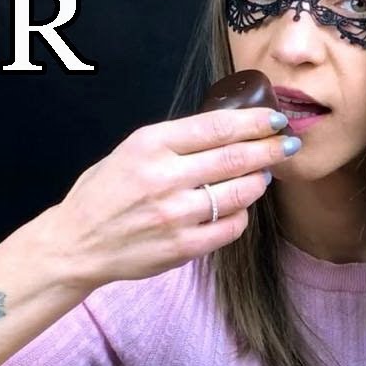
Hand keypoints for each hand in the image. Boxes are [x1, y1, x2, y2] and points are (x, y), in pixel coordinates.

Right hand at [52, 107, 295, 288]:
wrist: (77, 243)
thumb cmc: (105, 192)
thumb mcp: (131, 150)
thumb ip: (176, 141)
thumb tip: (230, 130)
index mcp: (150, 145)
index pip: (217, 126)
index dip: (254, 121)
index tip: (275, 118)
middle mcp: (164, 178)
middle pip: (235, 157)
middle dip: (270, 148)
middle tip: (288, 143)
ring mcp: (175, 215)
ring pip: (239, 193)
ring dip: (259, 181)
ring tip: (263, 175)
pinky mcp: (182, 247)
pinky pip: (230, 227)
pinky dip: (241, 215)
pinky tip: (238, 207)